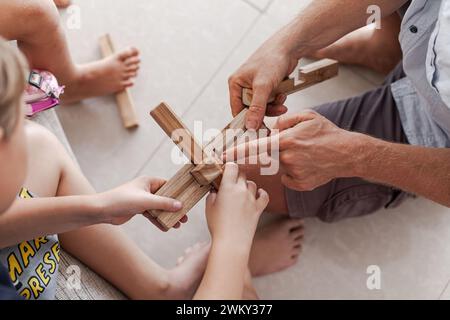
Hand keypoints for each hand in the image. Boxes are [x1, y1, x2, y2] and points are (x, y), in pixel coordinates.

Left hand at [97, 176, 186, 229]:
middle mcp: (146, 189)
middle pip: (165, 198)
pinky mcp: (138, 209)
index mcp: (148, 181)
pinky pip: (152, 215)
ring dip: (168, 216)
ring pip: (159, 208)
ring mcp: (142, 200)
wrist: (102, 210)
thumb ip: (163, 203)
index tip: (188, 200)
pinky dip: (158, 221)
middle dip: (175, 208)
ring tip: (178, 224)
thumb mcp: (146, 201)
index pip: (168, 185)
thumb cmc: (122, 200)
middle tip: (185, 217)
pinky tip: (166, 228)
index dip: (178, 192)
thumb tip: (180, 205)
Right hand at [205, 163, 268, 245]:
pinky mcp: (258, 208)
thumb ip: (212, 195)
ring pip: (252, 184)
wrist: (231, 242)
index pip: (232, 167)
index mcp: (228, 187)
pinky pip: (264, 196)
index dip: (228, 167)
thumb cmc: (218, 225)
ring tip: (240, 193)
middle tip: (230, 184)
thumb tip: (215, 190)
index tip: (224, 172)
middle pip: (242, 174)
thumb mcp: (209, 207)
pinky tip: (257, 194)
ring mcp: (251, 199)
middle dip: (236, 177)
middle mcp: (241, 190)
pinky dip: (261, 193)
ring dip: (246, 185)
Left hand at [223, 111, 361, 190]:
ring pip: (280, 167)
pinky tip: (309, 165)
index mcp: (286, 140)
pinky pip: (288, 177)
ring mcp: (294, 173)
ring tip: (307, 155)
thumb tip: (271, 129)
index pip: (255, 148)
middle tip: (293, 148)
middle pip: (269, 157)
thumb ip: (284, 121)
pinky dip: (294, 172)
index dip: (237, 153)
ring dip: (287, 161)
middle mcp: (287, 158)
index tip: (223, 158)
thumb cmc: (327, 133)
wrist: (348, 154)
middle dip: (274, 153)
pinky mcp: (300, 184)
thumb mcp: (306, 116)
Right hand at [228, 30, 298, 129]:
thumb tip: (250, 125)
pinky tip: (282, 93)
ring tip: (282, 99)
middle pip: (251, 110)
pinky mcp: (266, 86)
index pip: (237, 110)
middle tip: (278, 110)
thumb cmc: (272, 59)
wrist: (289, 46)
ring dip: (274, 106)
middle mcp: (243, 85)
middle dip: (266, 111)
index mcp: (235, 84)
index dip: (248, 120)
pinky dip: (277, 100)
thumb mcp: (263, 86)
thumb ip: (257, 107)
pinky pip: (270, 101)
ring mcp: (255, 86)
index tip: (258, 129)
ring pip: (262, 107)